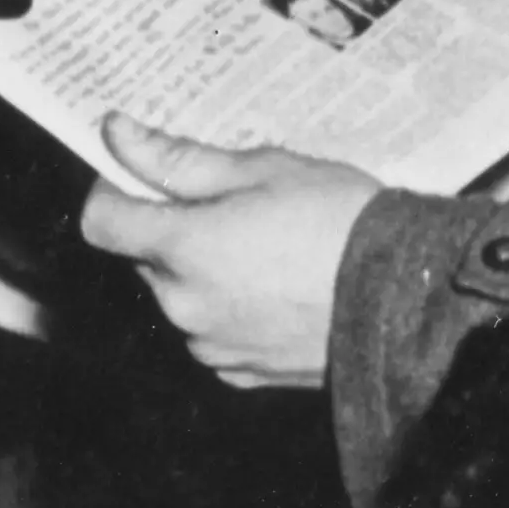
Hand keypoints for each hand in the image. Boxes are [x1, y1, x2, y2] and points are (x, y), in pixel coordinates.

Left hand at [81, 117, 387, 386]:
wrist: (407, 298)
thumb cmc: (340, 221)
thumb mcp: (263, 170)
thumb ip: (180, 159)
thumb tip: (118, 134)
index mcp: (182, 249)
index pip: (101, 222)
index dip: (114, 192)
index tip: (141, 175)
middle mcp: (184, 305)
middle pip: (146, 258)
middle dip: (174, 230)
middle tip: (235, 205)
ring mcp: (212, 344)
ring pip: (182, 297)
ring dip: (203, 273)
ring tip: (269, 249)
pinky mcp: (242, 372)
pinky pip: (215, 334)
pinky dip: (231, 311)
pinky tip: (278, 290)